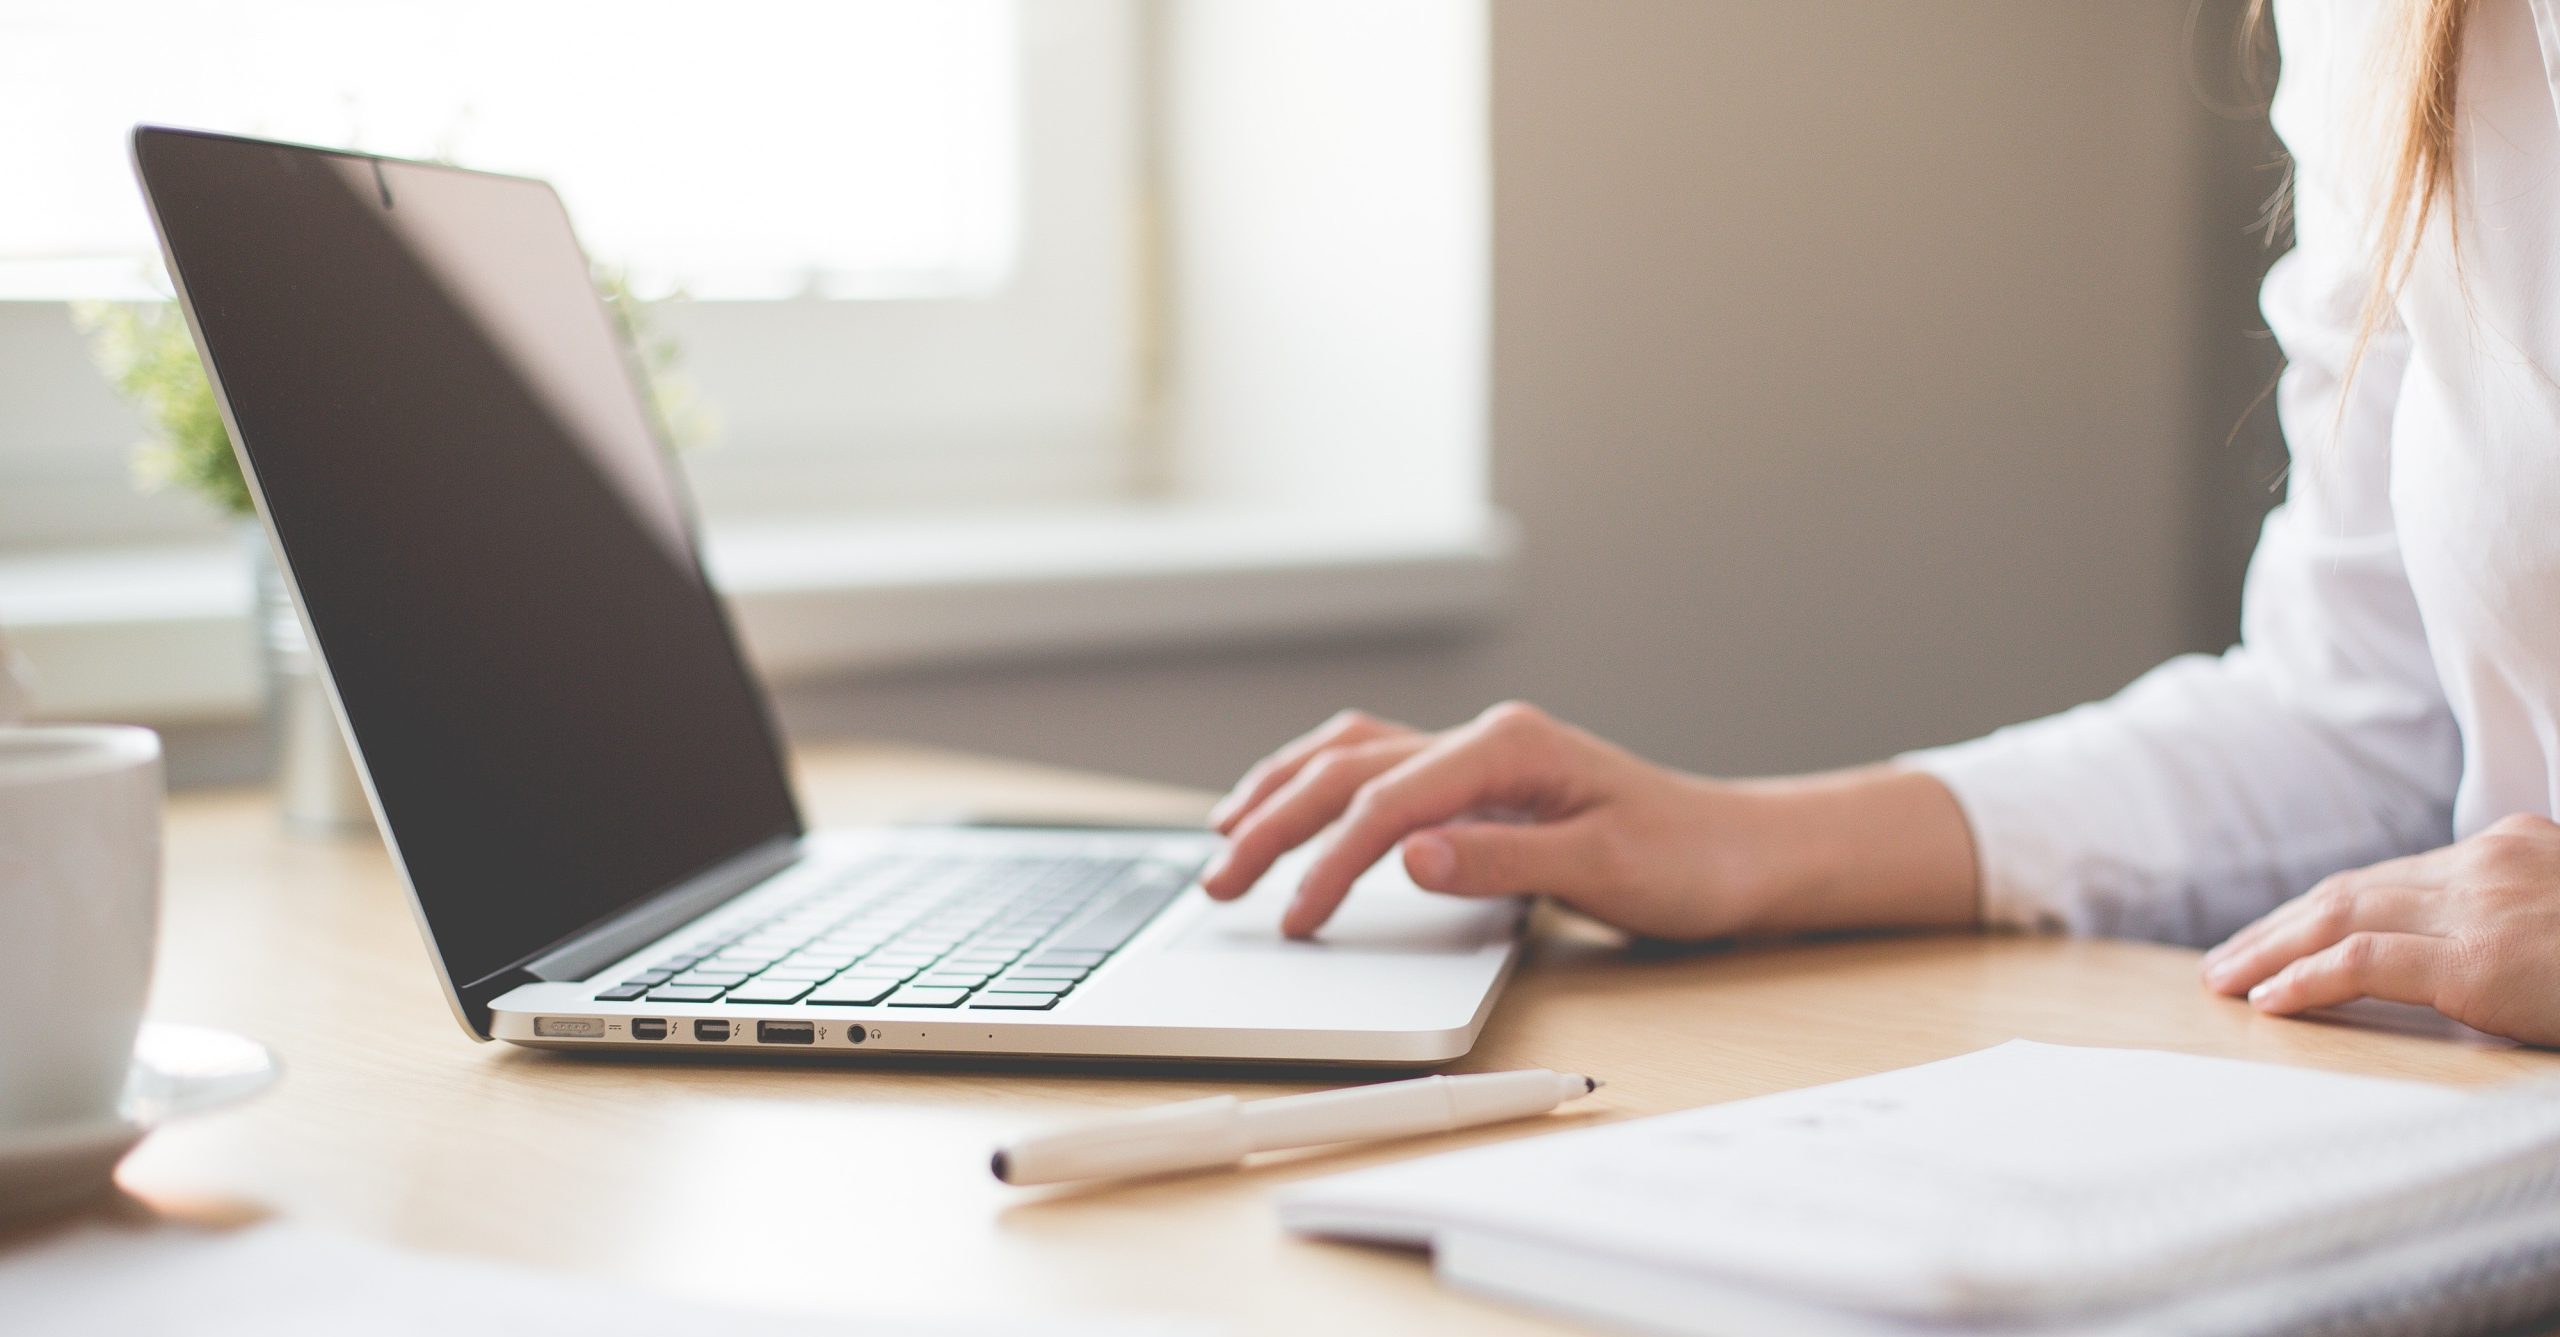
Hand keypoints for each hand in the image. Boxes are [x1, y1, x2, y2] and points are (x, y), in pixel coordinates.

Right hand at [1198, 701, 1981, 940]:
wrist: (1744, 853)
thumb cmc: (1689, 861)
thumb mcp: (1604, 870)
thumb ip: (1501, 862)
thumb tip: (1406, 856)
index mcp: (1510, 748)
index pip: (1388, 801)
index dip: (1330, 862)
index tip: (1295, 921)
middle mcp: (1485, 739)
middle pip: (1349, 768)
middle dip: (1273, 822)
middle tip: (1219, 884)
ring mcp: (1479, 757)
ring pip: (1351, 754)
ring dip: (1281, 791)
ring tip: (1224, 835)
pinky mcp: (1480, 783)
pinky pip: (1377, 768)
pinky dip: (1321, 787)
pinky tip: (1294, 809)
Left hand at [2200, 814, 2559, 1045]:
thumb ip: (2511, 916)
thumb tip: (2469, 952)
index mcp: (2507, 847)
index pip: (2389, 877)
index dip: (2320, 909)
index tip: (2277, 934)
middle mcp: (2484, 862)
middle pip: (2351, 892)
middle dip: (2277, 927)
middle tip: (2226, 959)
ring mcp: (2480, 906)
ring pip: (2342, 917)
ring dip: (2270, 950)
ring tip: (2225, 980)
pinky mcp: (2479, 961)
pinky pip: (2365, 963)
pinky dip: (2306, 979)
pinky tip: (2269, 999)